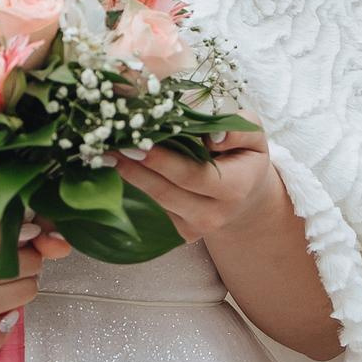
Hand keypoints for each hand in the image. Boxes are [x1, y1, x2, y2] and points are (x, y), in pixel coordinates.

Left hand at [109, 113, 279, 248]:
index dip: (162, 161)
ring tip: (107, 152)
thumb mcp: (254, 137)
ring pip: (156, 200)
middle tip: (110, 145)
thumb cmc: (246, 158)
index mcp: (235, 187)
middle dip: (136, 168)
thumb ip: (239, 128)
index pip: (193, 174)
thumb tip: (211, 135)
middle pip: (167, 191)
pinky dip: (137, 184)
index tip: (136, 142)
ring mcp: (196, 227)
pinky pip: (155, 206)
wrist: (248, 197)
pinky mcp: (182, 232)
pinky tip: (120, 165)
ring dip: (130, 175)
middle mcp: (215, 214)